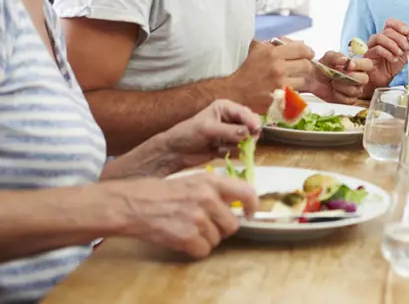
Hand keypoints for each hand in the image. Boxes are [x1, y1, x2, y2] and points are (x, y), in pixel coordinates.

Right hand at [114, 172, 256, 258]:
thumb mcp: (192, 180)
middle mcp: (208, 198)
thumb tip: (237, 205)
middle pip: (233, 225)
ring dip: (205, 239)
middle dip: (221, 229)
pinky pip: (203, 251)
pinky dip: (194, 250)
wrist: (131, 204)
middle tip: (204, 225)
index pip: (247, 192)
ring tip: (187, 229)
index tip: (249, 214)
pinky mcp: (187, 236)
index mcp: (211, 181)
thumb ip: (215, 190)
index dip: (252, 206)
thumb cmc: (160, 193)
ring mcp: (198, 218)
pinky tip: (181, 239)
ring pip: (217, 240)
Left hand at [159, 100, 261, 172]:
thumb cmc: (187, 134)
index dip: (252, 121)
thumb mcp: (208, 129)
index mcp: (225, 108)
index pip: (245, 113)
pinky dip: (231, 153)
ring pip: (246, 139)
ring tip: (221, 147)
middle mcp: (230, 119)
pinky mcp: (227, 146)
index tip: (256, 130)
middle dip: (247, 135)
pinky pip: (238, 150)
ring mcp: (230, 133)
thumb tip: (248, 133)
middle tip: (244, 142)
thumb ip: (229, 131)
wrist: (174, 152)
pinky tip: (218, 152)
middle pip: (250, 126)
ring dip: (236, 145)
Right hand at [229, 39, 313, 111]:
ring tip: (294, 81)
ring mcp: (280, 84)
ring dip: (301, 81)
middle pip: (306, 65)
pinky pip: (297, 94)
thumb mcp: (257, 50)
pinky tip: (289, 91)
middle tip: (302, 69)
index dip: (308, 52)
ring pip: (304, 81)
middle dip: (306, 67)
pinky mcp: (280, 99)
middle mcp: (278, 68)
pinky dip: (296, 93)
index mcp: (273, 53)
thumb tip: (297, 43)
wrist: (233, 92)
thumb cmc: (245, 70)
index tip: (308, 55)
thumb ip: (275, 44)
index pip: (302, 49)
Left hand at [309, 51, 372, 103]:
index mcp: (358, 66)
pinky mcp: (349, 100)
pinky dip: (339, 96)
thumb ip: (335, 56)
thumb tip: (344, 60)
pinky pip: (349, 100)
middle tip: (338, 74)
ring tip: (333, 82)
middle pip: (364, 79)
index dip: (360, 65)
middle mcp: (360, 78)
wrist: (313, 79)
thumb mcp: (327, 58)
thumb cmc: (324, 67)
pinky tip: (333, 91)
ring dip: (342, 86)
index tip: (349, 65)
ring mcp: (356, 90)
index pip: (367, 64)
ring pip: (356, 90)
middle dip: (350, 77)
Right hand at [363, 19, 408, 87]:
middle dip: (400, 38)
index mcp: (387, 35)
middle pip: (387, 30)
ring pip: (380, 37)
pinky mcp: (368, 54)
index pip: (390, 23)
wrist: (383, 79)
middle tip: (406, 48)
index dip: (400, 25)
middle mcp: (378, 38)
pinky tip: (393, 59)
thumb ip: (406, 43)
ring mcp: (371, 45)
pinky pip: (377, 48)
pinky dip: (388, 53)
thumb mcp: (404, 53)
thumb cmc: (392, 65)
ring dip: (393, 45)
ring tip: (399, 54)